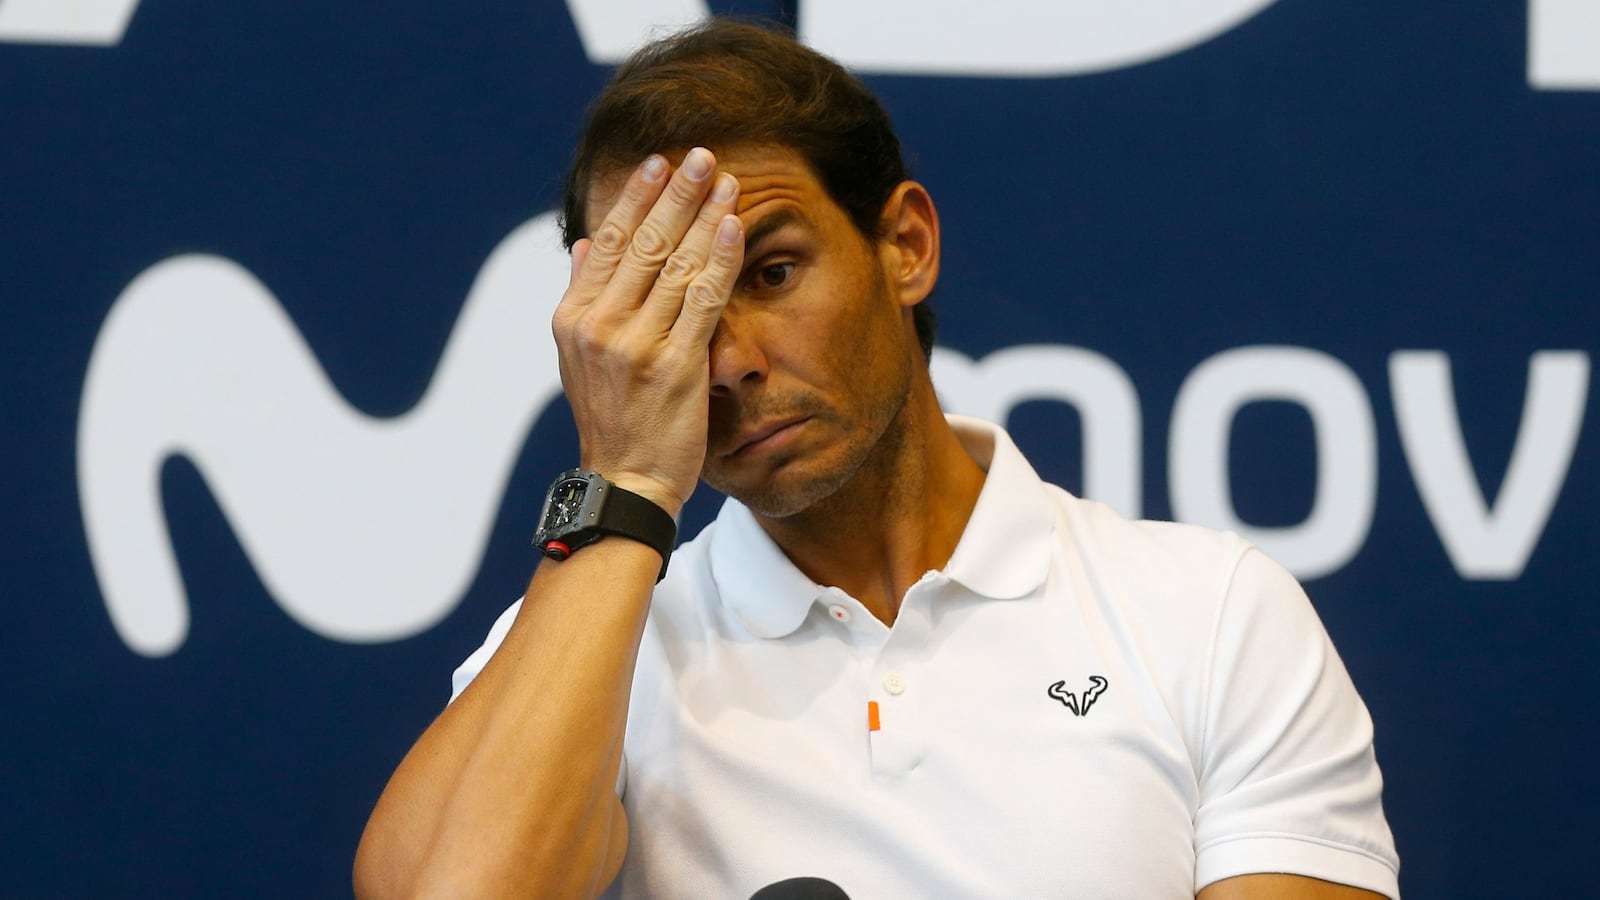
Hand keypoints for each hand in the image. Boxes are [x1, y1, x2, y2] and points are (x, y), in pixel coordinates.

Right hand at [552, 148, 743, 516]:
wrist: (627, 481)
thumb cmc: (612, 419)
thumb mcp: (579, 358)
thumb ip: (582, 295)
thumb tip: (581, 242)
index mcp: (574, 318)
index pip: (606, 242)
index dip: (634, 198)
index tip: (657, 163)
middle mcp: (599, 326)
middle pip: (642, 243)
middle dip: (674, 194)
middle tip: (701, 154)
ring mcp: (636, 345)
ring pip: (673, 264)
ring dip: (702, 215)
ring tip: (724, 179)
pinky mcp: (674, 365)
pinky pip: (701, 298)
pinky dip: (718, 258)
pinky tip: (732, 226)